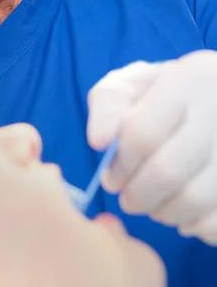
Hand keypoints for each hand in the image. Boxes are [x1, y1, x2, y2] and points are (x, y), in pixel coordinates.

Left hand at [87, 50, 216, 244]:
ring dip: (165, 212)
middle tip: (128, 198)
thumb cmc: (159, 93)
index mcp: (187, 79)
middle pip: (168, 170)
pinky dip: (196, 225)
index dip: (120, 164)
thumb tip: (99, 141)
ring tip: (154, 204)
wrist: (208, 95)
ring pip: (196, 198)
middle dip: (137, 194)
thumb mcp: (129, 85)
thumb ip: (107, 107)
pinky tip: (184, 210)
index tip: (110, 177)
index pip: (142, 132)